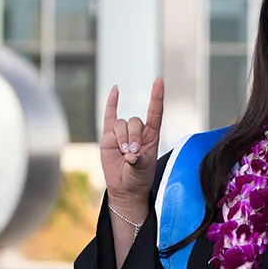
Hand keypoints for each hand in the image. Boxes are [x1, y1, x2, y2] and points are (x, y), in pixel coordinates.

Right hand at [100, 77, 163, 211]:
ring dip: (121, 139)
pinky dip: (111, 103)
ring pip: (121, 124)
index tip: (159, 80)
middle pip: (134, 121)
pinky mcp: (108, 136)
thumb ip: (138, 161)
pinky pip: (109, 115)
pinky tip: (115, 90)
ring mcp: (123, 133)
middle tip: (132, 153)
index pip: (155, 112)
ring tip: (123, 154)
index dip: (156, 96)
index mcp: (152, 136)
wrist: (125, 188)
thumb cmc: (138, 179)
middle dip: (133, 137)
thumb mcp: (142, 171)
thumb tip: (130, 154)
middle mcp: (138, 131)